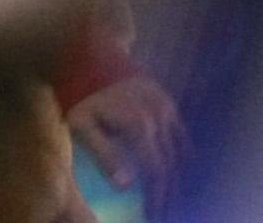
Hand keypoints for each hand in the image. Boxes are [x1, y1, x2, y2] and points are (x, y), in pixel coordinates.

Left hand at [67, 75, 186, 219]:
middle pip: (170, 164)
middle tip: (162, 211)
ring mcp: (165, 106)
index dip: (157, 196)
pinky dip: (182, 153)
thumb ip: (104, 154)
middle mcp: (159, 116)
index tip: (154, 215)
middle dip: (168, 191)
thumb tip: (125, 185)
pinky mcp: (165, 99)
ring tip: (171, 196)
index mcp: (140, 126)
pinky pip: (180, 132)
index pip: (156, 171)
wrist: (87, 55)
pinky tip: (179, 169)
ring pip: (179, 150)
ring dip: (178, 175)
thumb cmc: (80, 95)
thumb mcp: (83, 124)